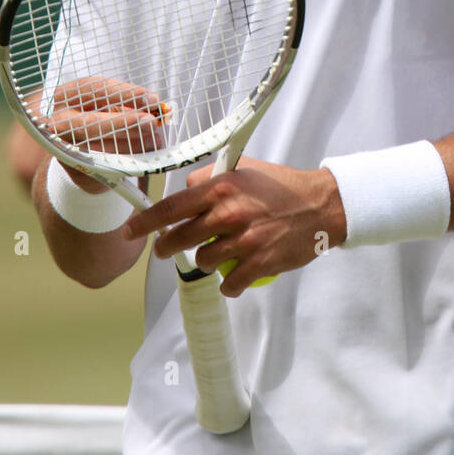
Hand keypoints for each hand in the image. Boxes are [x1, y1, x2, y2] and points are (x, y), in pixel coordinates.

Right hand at [45, 79, 165, 192]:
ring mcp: (62, 146)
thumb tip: (153, 104)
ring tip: (154, 139)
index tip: (151, 98)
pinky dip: (126, 161)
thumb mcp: (106, 105)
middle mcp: (58, 120)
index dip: (126, 93)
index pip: (95, 89)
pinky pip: (103, 166)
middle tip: (151, 121)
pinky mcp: (73, 168)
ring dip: (132, 144)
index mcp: (66, 95)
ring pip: (99, 147)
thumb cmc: (95, 118)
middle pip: (92, 123)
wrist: (72, 149)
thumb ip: (127, 103)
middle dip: (125, 122)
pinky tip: (143, 156)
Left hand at [123, 157, 346, 294]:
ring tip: (217, 256)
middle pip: (180, 238)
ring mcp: (244, 240)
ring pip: (203, 261)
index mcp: (222, 187)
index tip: (131, 231)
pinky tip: (234, 278)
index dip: (145, 221)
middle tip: (165, 250)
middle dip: (167, 247)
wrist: (322, 206)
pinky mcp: (260, 263)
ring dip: (205, 262)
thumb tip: (185, 189)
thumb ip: (213, 178)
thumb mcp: (246, 170)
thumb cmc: (283, 186)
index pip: (172, 207)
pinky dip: (229, 284)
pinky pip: (230, 283)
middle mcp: (229, 213)